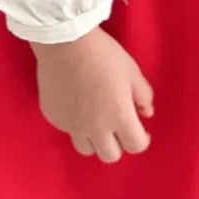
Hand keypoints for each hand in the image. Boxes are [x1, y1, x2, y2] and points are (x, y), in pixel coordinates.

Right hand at [31, 28, 154, 162]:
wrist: (64, 42)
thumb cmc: (103, 54)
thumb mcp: (132, 71)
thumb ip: (143, 96)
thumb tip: (145, 113)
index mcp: (118, 117)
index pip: (136, 146)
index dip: (142, 139)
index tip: (141, 129)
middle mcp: (94, 128)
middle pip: (110, 156)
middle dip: (119, 144)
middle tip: (119, 126)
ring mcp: (71, 125)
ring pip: (86, 149)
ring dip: (95, 140)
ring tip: (97, 120)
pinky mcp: (54, 117)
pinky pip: (68, 130)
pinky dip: (76, 125)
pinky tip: (78, 105)